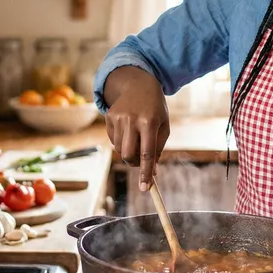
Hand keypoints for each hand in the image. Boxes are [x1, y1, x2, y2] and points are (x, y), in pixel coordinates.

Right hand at [103, 67, 169, 190]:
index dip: (146, 172)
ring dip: (128, 152)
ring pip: (119, 149)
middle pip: (128, 154)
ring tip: (135, 138)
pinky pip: (113, 140)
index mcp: (149, 122)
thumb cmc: (155, 108)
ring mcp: (118, 117)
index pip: (147, 153)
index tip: (145, 188)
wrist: (139, 84)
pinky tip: (127, 129)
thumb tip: (153, 172)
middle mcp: (132, 119)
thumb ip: (158, 149)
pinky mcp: (108, 116)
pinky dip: (120, 141)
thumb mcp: (163, 126)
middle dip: (134, 164)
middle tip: (139, 162)